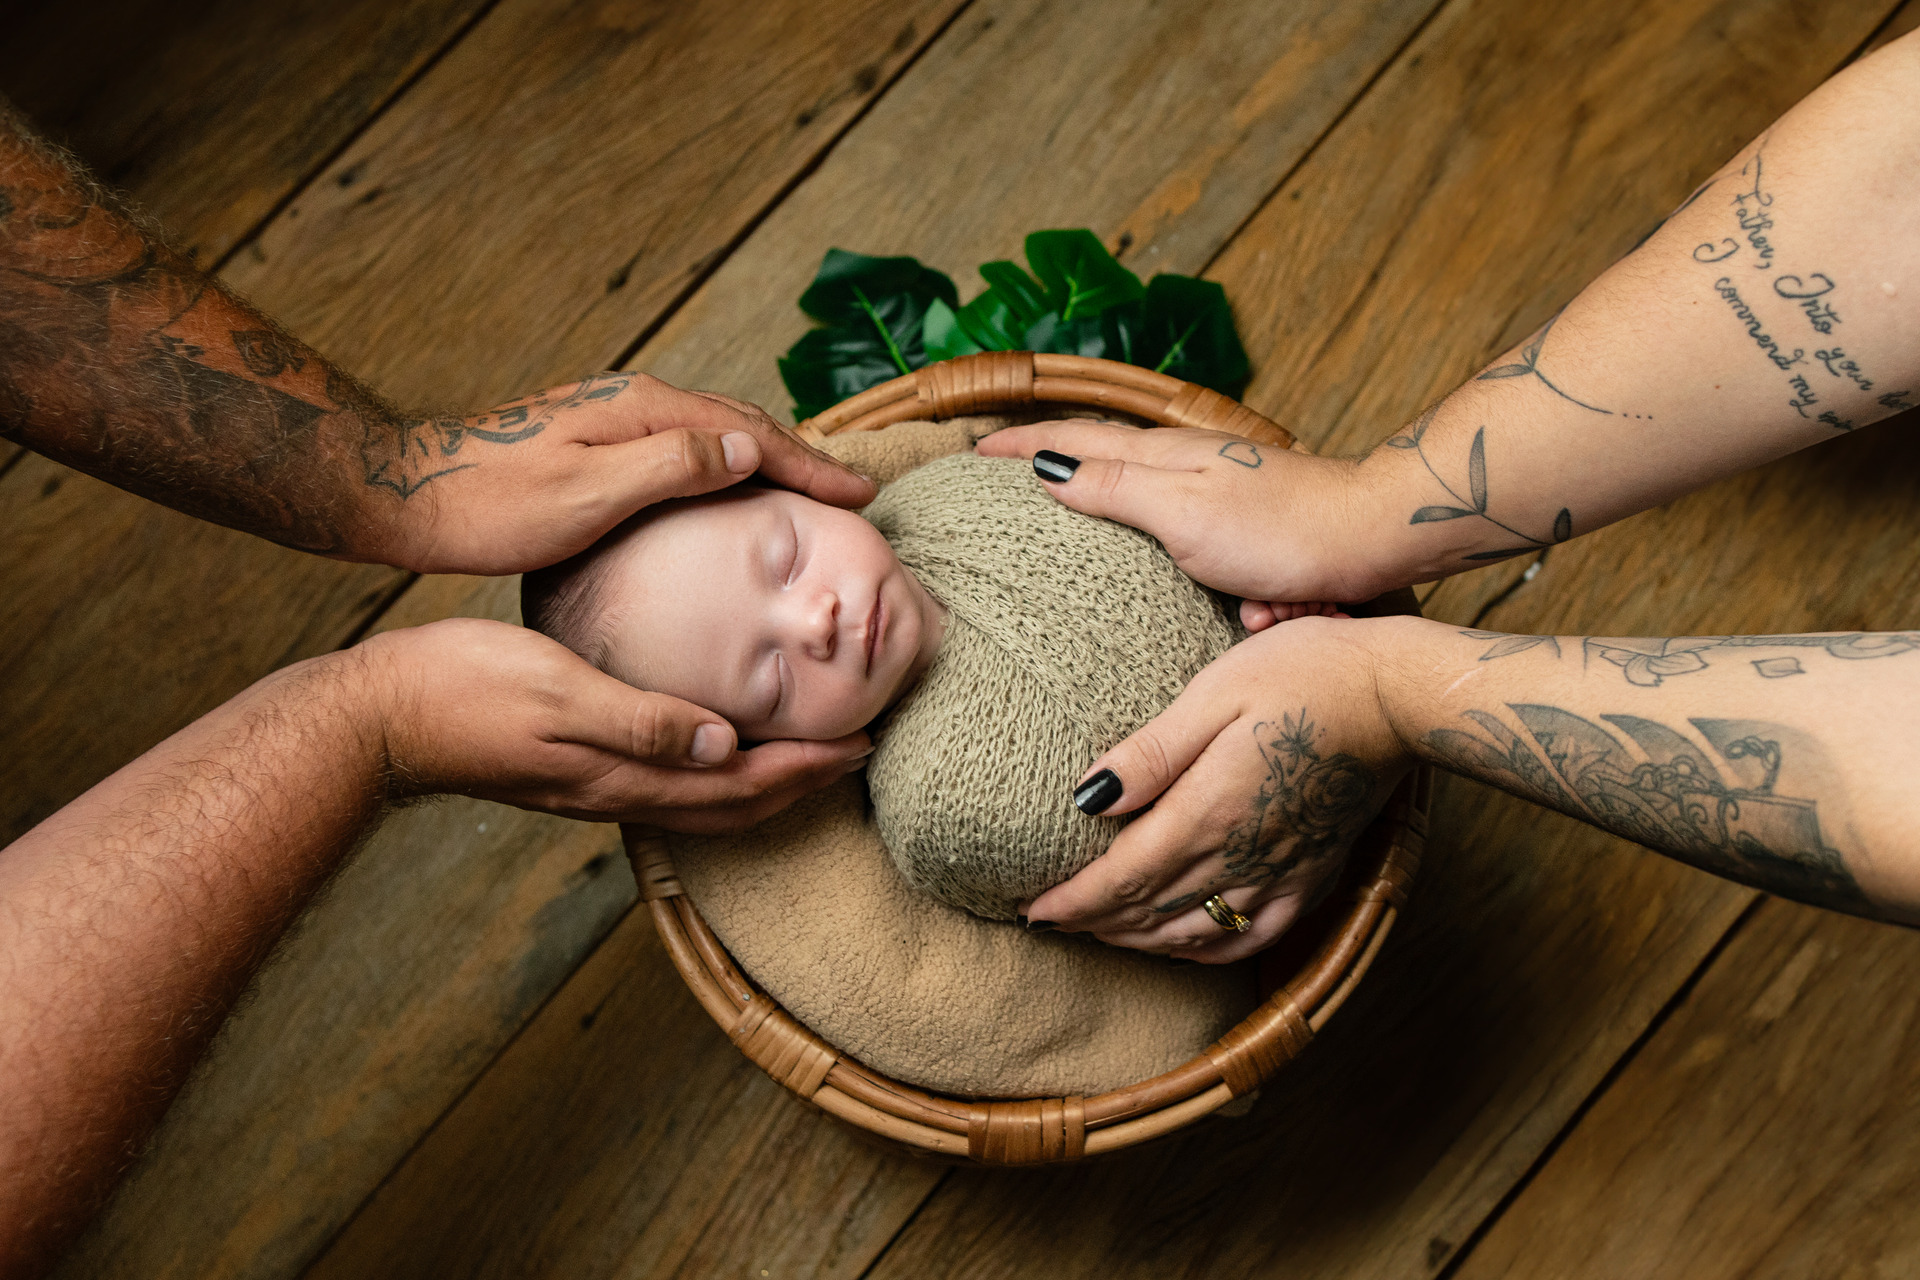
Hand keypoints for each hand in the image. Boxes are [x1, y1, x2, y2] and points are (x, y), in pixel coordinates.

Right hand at [360, 618, 869, 830]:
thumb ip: (639, 720)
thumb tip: (720, 743)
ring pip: (703, 804)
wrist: (377, 720)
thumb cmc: (462, 690)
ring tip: (808, 761)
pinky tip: (714, 754)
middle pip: (733, 805)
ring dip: (764, 788)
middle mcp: (618, 793)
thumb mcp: (557, 690)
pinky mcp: (573, 777)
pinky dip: (713, 780)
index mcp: (623, 773)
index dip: (807, 767)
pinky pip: (668, 791)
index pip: (740, 781)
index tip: (863, 742)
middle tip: (859, 754)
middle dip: (802, 785)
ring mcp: (594, 790)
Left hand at [383, 373, 877, 574]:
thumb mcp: (587, 494)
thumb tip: (750, 446)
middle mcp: (635, 400)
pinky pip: (687, 444)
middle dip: (803, 456)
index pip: (753, 433)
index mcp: (644, 410)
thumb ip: (672, 466)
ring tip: (807, 488)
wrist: (409, 492)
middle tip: (851, 492)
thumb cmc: (490, 504)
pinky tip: (727, 486)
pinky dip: (728, 462)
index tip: (860, 495)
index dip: (812, 465)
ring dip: (768, 456)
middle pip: (742, 422)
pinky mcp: (596, 437)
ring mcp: (614, 415)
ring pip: (716, 430)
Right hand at [976, 419, 1396, 604]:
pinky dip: (1184, 566)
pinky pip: (1195, 553)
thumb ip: (1112, 486)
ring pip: (1150, 509)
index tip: (973, 451)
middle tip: (1005, 476)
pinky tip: (1174, 581)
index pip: (1073, 441)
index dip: (1021, 445)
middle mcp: (1186, 467)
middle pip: (1103, 459)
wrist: (1372, 540)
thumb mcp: (1181, 510)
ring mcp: (1216, 496)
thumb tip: (1046, 467)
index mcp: (1162, 456)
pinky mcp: (1243, 531)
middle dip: (1055, 466)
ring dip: (1118, 518)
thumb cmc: (1281, 529)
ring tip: (1068, 524)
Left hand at [1023, 615, 1410, 961]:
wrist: (1398, 696)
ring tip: (1099, 933)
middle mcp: (1243, 858)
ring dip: (1140, 941)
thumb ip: (1151, 752)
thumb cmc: (1305, 673)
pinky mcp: (1313, 877)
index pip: (1122, 879)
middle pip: (1150, 913)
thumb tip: (1085, 796)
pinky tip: (1183, 945)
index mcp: (1210, 812)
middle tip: (1050, 922)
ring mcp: (1282, 875)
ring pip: (1195, 933)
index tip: (1031, 910)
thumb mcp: (1215, 691)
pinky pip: (1253, 939)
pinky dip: (1205, 950)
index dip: (1073, 903)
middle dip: (1094, 924)